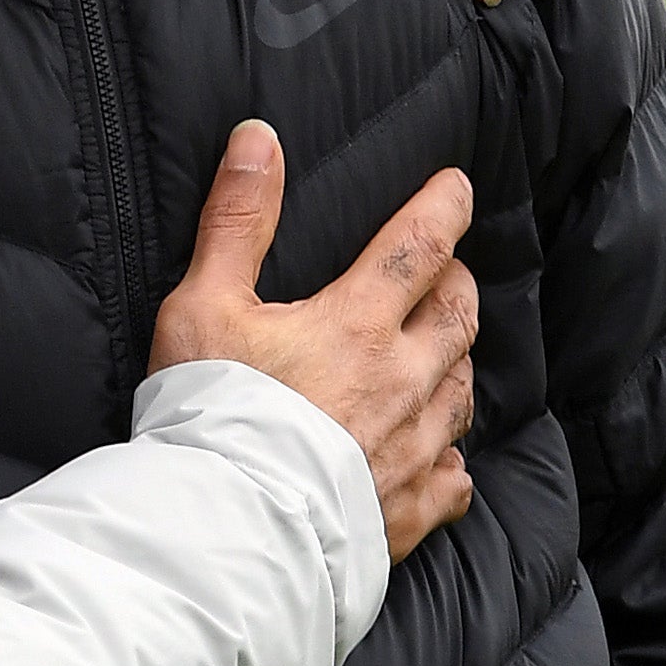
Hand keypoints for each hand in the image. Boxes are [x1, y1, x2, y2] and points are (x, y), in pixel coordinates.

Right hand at [149, 122, 477, 560]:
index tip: (456, 187)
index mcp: (357, 324)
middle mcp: (401, 381)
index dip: (442, 207)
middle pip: (457, 316)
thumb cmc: (210, 414)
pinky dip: (451, 462)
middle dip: (457, 283)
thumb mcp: (204, 305)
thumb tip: (260, 136)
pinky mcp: (408, 510)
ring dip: (456, 362)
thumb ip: (237, 220)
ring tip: (443, 352)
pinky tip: (443, 460)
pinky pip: (453, 480)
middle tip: (446, 271)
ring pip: (462, 392)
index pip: (419, 245)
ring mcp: (411, 449)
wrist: (229, 529)